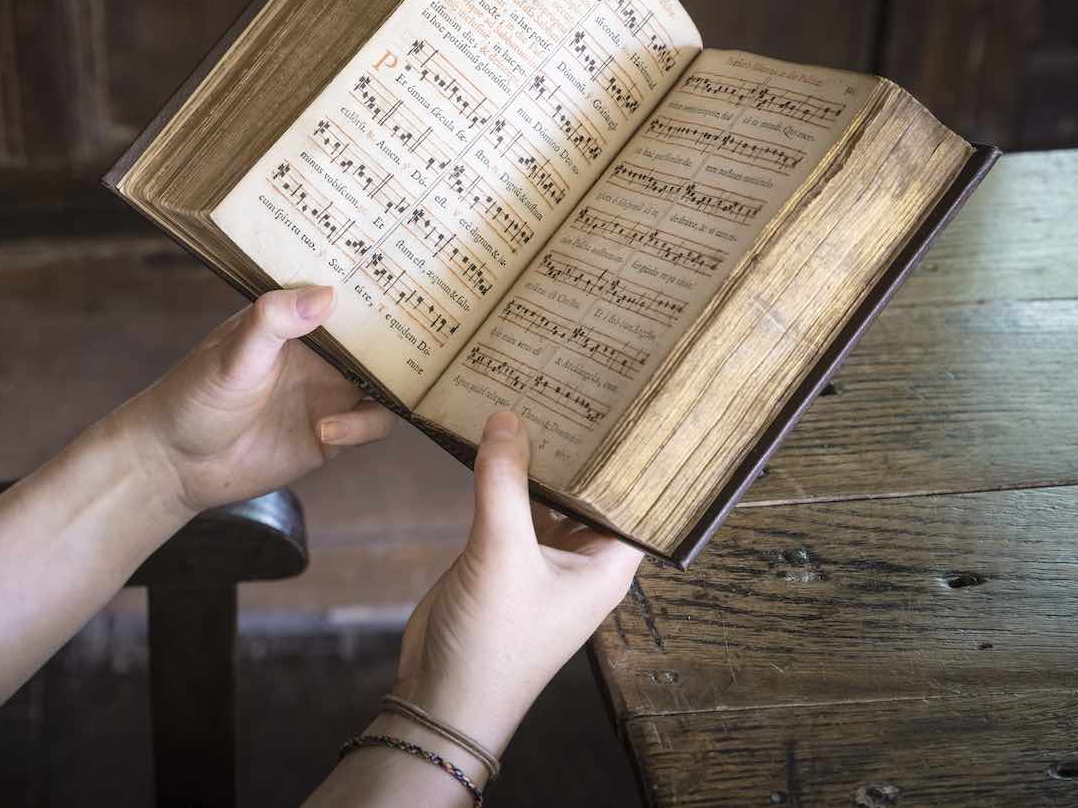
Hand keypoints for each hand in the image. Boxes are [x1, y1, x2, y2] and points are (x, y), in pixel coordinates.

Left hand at [108, 285, 395, 514]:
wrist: (177, 465)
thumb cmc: (194, 397)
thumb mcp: (232, 355)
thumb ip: (273, 322)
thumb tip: (327, 294)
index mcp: (296, 320)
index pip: (346, 292)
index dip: (376, 284)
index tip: (407, 273)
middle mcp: (321, 352)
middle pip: (378, 337)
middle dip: (403, 336)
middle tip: (428, 335)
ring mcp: (330, 392)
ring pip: (386, 382)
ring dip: (391, 386)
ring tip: (370, 391)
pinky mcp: (334, 433)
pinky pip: (373, 424)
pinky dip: (365, 426)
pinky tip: (328, 431)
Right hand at [391, 411, 641, 754]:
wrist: (444, 697)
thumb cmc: (494, 643)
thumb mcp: (501, 554)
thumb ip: (503, 482)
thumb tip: (506, 417)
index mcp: (607, 564)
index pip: (633, 496)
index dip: (630, 451)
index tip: (624, 397)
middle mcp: (582, 558)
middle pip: (588, 489)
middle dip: (577, 445)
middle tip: (572, 380)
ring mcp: (541, 558)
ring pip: (547, 495)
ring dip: (537, 457)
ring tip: (534, 394)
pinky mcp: (502, 558)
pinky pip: (511, 505)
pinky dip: (504, 476)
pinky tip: (494, 437)